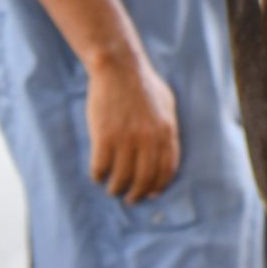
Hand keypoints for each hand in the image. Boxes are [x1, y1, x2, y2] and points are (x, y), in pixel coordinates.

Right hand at [86, 50, 178, 201]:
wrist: (120, 69)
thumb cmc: (144, 86)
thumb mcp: (167, 104)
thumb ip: (168, 128)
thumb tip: (168, 152)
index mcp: (167, 130)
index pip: (167, 168)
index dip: (159, 185)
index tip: (152, 194)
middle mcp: (149, 138)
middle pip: (145, 178)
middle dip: (137, 193)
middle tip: (130, 198)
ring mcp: (126, 138)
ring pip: (122, 177)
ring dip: (116, 188)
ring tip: (113, 189)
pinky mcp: (104, 136)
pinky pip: (101, 167)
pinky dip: (98, 176)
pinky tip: (98, 176)